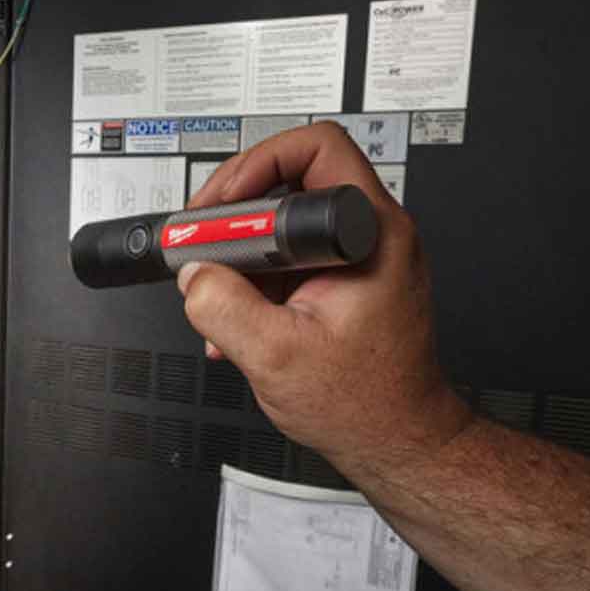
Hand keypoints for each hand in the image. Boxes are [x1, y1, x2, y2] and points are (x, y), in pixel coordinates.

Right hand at [179, 122, 470, 476]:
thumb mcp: (276, 355)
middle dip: (235, 217)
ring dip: (240, 258)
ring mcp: (360, 259)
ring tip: (220, 295)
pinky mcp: (346, 283)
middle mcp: (372, 236)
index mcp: (368, 234)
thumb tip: (194, 275)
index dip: (252, 170)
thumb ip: (223, 306)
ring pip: (285, 226)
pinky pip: (290, 261)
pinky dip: (256, 284)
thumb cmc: (365, 404)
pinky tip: (240, 321)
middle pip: (291, 182)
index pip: (311, 149)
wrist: (396, 441)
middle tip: (204, 243)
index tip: (215, 212)